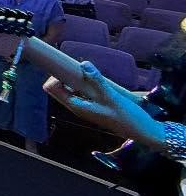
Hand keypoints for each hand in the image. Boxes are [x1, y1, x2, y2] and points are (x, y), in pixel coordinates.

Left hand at [44, 62, 160, 143]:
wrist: (143, 131)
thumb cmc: (126, 116)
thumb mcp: (111, 96)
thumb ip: (97, 80)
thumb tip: (83, 64)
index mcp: (76, 106)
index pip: (52, 88)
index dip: (56, 75)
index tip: (67, 66)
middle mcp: (78, 108)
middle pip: (60, 88)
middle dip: (66, 76)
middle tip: (79, 67)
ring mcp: (87, 108)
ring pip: (73, 90)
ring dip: (77, 79)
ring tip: (90, 72)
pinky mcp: (96, 107)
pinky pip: (84, 93)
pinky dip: (86, 85)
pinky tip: (98, 81)